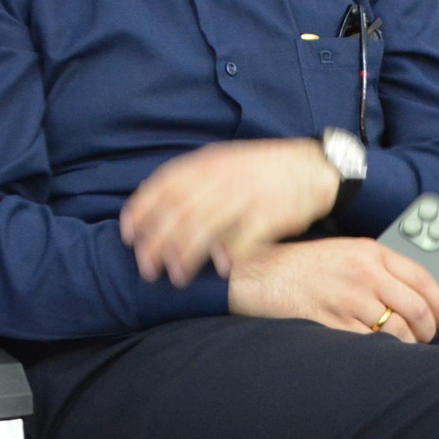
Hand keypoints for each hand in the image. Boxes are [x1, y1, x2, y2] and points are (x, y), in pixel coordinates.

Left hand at [119, 138, 339, 285]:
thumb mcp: (222, 161)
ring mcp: (246, 195)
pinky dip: (231, 254)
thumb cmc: (259, 170)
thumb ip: (192, 180)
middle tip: (147, 268)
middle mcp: (223, 177)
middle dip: (158, 242)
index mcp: (207, 164)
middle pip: (179, 211)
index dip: (141, 210)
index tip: (127, 235)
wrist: (311, 167)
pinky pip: (246, 237)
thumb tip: (157, 204)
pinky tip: (221, 270)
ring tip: (177, 277)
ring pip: (207, 226)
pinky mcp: (271, 213)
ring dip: (187, 254)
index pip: (163, 185)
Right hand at [227, 237, 438, 343]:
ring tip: (405, 347)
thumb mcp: (345, 251)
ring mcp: (349, 300)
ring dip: (408, 345)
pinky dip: (383, 354)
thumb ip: (378, 266)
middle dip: (429, 329)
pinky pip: (372, 345)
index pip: (423, 278)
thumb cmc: (300, 264)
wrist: (260, 274)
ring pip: (398, 331)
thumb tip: (413, 294)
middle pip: (416, 308)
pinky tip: (381, 354)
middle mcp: (364, 274)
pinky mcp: (333, 323)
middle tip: (427, 337)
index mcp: (370, 252)